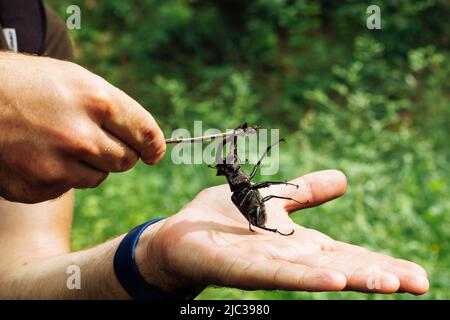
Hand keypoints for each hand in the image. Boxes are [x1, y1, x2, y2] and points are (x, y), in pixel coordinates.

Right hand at [0, 52, 165, 202]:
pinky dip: (62, 176)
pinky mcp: (39, 186)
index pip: (146, 134)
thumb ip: (112, 108)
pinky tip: (40, 155)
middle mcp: (81, 135)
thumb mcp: (74, 79)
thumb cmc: (26, 84)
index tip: (154, 153)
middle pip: (126, 161)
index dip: (155, 146)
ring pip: (99, 177)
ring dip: (89, 165)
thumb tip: (145, 138)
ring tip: (60, 143)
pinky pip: (69, 187)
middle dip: (118, 153)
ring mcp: (59, 165)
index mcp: (97, 101)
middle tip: (97, 141)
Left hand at [136, 170, 428, 294]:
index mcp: (297, 245)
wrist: (179, 234)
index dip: (380, 262)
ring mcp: (263, 266)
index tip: (418, 274)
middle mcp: (287, 260)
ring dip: (351, 278)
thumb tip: (344, 179)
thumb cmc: (223, 219)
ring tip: (388, 282)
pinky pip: (273, 274)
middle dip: (378, 275)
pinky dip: (303, 277)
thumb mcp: (272, 198)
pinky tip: (333, 280)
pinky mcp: (236, 268)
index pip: (346, 254)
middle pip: (338, 268)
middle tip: (420, 282)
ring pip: (313, 274)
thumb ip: (304, 192)